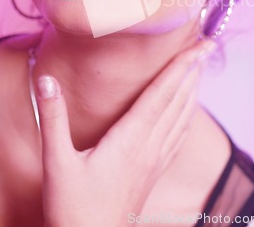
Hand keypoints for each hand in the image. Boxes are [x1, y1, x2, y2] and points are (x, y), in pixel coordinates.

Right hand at [36, 40, 215, 226]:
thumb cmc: (74, 208)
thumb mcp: (57, 162)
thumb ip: (53, 119)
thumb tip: (46, 80)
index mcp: (130, 138)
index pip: (162, 93)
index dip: (181, 66)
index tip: (199, 46)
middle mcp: (149, 146)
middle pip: (178, 101)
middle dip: (194, 70)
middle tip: (207, 47)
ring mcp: (155, 160)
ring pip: (182, 118)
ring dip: (194, 91)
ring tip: (201, 70)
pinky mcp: (154, 172)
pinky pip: (179, 138)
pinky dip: (188, 118)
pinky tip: (190, 115)